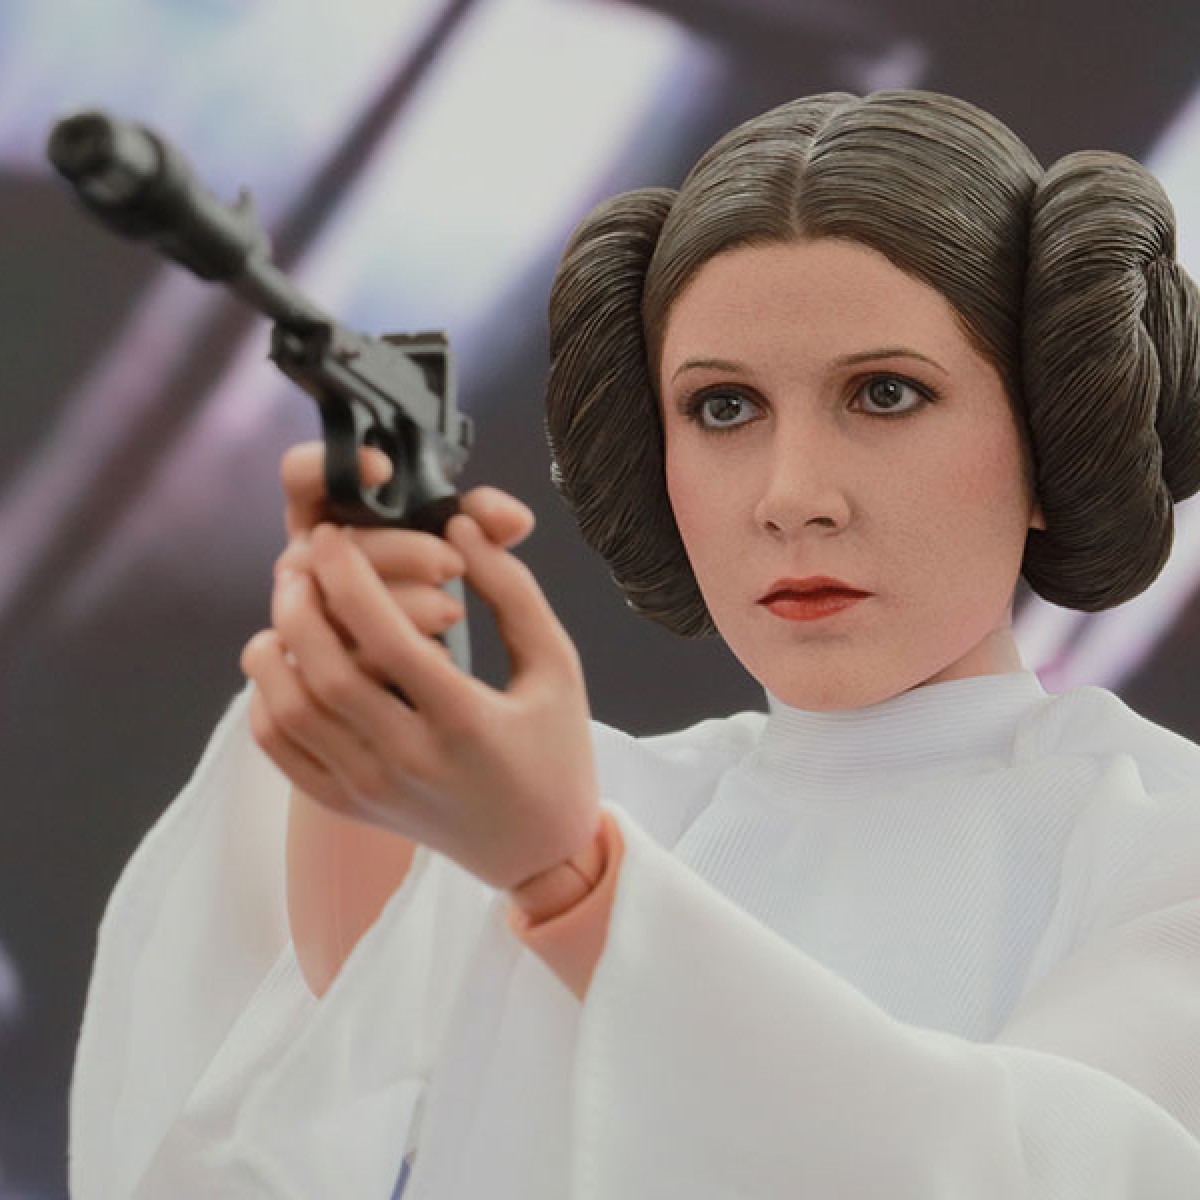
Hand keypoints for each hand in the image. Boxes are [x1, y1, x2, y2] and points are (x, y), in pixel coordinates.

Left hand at [241, 443, 600, 891]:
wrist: (538, 851)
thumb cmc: (555, 749)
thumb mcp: (557, 665)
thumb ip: (511, 590)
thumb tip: (459, 523)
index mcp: (466, 722)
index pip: (387, 638)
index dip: (351, 577)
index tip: (334, 535)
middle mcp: (409, 761)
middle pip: (325, 674)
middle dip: (299, 605)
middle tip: (300, 562)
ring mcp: (371, 791)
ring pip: (290, 712)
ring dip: (274, 650)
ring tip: (287, 606)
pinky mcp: (348, 808)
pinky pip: (282, 751)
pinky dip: (267, 700)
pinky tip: (285, 664)